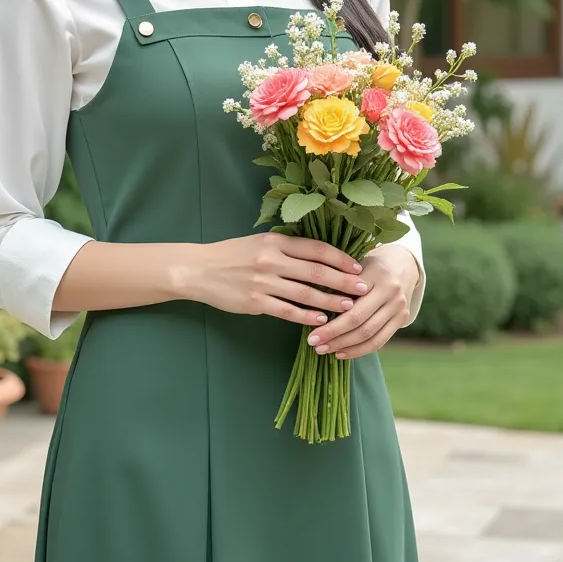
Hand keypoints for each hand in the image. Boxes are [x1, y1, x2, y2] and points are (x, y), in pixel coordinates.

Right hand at [188, 233, 369, 327]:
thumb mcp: (259, 242)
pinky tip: (321, 320)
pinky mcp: (256, 303)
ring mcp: (264, 282)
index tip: (357, 266)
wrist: (199, 270)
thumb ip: (286, 248)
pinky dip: (307, 316)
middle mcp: (271, 260)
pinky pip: (288, 311)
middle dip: (343, 280)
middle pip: (316, 271)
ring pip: (306, 293)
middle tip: (363, 288)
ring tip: (349, 307)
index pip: (316, 248)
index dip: (340, 257)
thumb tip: (320, 256)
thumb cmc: (232, 254)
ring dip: (330, 301)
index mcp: (275, 241)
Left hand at [304, 244, 418, 359]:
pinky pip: (380, 341)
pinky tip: (342, 353)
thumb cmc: (369, 264)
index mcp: (377, 276)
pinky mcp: (403, 319)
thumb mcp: (354, 266)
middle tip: (314, 344)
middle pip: (360, 323)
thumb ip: (339, 284)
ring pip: (370, 335)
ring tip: (324, 350)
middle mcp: (391, 293)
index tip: (310, 333)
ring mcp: (399, 308)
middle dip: (335, 337)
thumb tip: (313, 307)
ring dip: (345, 347)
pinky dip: (360, 350)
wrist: (403, 263)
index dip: (331, 324)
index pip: (352, 306)